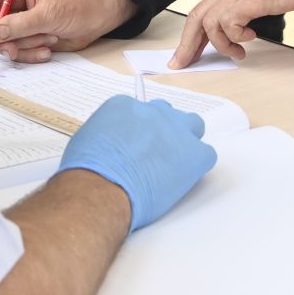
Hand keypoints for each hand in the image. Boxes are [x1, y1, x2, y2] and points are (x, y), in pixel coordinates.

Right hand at [0, 0, 135, 63]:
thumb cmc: (78, 6)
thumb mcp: (50, 13)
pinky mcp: (29, 39)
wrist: (98, 19)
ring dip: (26, 46)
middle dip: (7, 39)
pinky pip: (19, 52)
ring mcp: (21, 23)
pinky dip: (32, 54)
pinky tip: (48, 48)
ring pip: (6, 42)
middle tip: (16, 48)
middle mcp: (16, 4)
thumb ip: (21, 24)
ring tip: (49, 38)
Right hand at [57, 94, 215, 229]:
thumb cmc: (87, 171)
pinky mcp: (193, 153)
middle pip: (168, 113)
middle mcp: (154, 111)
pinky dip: (197, 165)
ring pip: (193, 126)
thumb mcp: (88, 140)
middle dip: (164, 129)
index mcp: (126, 105)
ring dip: (186, 141)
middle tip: (156, 153)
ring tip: (174, 165)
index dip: (140, 131)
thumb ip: (108, 134)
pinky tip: (183, 178)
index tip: (137, 144)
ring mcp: (176, 130)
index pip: (141, 111)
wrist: (101, 188)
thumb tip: (115, 142)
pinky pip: (206, 154)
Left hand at [169, 0, 293, 67]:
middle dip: (188, 44)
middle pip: (195, 17)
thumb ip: (247, 6)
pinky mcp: (245, 1)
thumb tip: (241, 27)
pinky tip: (252, 35)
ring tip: (238, 52)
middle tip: (184, 62)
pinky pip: (228, 25)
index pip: (203, 11)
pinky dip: (237, 36)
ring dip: (221, 45)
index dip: (194, 34)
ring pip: (209, 24)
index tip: (190, 51)